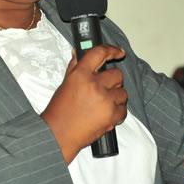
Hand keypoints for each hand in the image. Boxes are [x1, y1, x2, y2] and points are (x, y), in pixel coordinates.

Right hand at [41, 44, 127, 163]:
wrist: (58, 134)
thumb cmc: (59, 111)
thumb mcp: (65, 84)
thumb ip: (75, 66)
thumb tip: (79, 51)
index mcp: (81, 75)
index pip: (100, 53)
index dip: (112, 50)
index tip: (118, 52)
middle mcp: (94, 85)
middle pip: (117, 74)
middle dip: (112, 81)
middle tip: (103, 88)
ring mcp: (105, 101)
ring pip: (123, 92)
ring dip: (115, 97)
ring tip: (102, 103)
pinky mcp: (112, 116)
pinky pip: (124, 109)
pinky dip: (117, 111)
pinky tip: (105, 113)